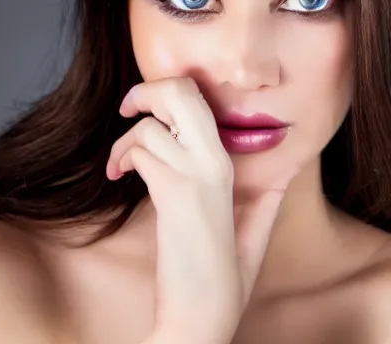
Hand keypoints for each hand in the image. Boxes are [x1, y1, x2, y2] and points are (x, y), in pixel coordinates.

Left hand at [106, 77, 296, 343]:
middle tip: (128, 107)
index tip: (145, 105)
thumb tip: (284, 169)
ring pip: (150, 127)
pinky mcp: (175, 195)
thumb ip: (267, 192)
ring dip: (124, 141)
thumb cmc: (220, 269)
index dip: (166, 90)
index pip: (198, 97)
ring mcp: (197, 175)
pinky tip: (117, 175)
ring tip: (118, 165)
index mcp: (229, 163)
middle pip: (179, 92)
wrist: (202, 312)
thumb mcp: (254, 225)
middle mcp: (216, 160)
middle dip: (146, 91)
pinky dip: (122, 159)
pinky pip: (141, 153)